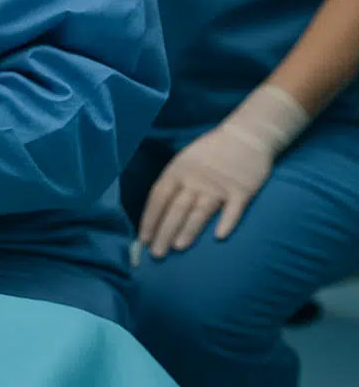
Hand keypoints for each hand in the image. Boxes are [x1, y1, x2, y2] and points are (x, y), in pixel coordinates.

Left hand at [139, 84, 308, 257]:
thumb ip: (174, 184)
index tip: (142, 239)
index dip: (150, 218)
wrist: (246, 135)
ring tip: (177, 247)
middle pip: (177, 208)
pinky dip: (227, 221)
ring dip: (188, 229)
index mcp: (178, 171)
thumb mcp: (185, 161)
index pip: (158, 197)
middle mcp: (195, 179)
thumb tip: (158, 213)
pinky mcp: (242, 190)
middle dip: (164, 231)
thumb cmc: (211, 152)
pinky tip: (219, 236)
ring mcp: (219, 185)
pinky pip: (234, 209)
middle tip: (156, 254)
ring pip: (200, 210)